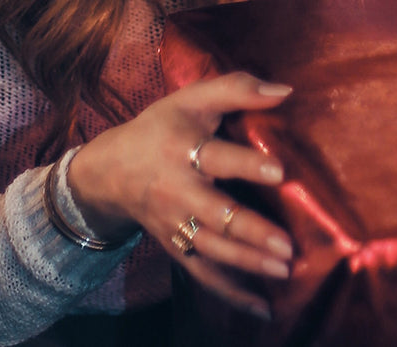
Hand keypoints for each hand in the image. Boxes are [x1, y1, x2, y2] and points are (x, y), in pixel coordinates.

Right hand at [65, 72, 294, 318]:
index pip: (216, 157)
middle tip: (287, 245)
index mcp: (182, 149)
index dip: (247, 164)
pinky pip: (203, 274)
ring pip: (212, 248)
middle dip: (250, 231)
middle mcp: (178, 191)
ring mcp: (175, 224)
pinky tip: (264, 308)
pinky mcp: (176, 246)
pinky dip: (231, 294)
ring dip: (248, 262)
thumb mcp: (192, 98)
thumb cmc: (162, 128)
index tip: (279, 171)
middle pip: (215, 214)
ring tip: (284, 269)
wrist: (109, 171)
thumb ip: (237, 88)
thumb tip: (286, 90)